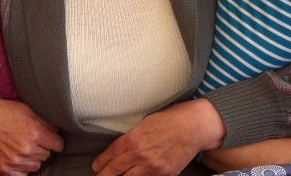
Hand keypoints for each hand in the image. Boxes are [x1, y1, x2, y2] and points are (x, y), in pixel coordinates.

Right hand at [0, 92, 63, 173]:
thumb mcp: (25, 108)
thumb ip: (43, 121)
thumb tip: (56, 130)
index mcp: (34, 132)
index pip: (58, 144)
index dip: (54, 140)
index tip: (50, 138)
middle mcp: (27, 149)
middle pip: (47, 155)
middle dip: (42, 147)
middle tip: (31, 138)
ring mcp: (15, 161)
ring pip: (36, 166)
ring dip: (32, 158)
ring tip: (21, 146)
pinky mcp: (4, 169)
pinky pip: (23, 174)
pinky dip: (22, 168)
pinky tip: (16, 156)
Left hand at [92, 99, 224, 175]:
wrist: (194, 127)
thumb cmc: (171, 120)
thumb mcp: (145, 122)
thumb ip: (133, 136)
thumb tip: (122, 147)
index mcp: (133, 139)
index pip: (111, 154)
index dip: (101, 162)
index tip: (96, 166)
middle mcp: (140, 155)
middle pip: (116, 170)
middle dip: (105, 175)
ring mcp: (152, 167)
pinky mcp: (164, 175)